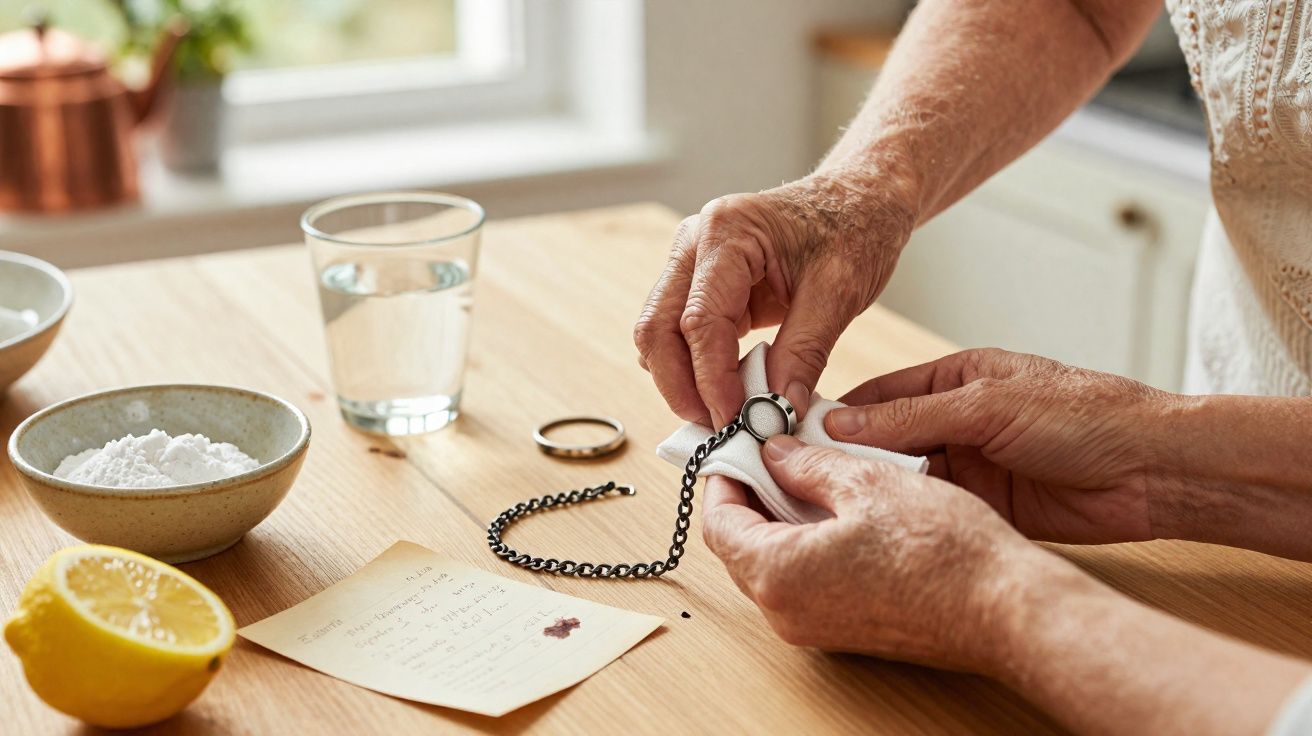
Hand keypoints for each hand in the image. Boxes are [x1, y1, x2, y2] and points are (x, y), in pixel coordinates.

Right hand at [633, 173, 914, 427]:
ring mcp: (690, 261)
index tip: (736, 421)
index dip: (712, 379)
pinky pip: (677, 333)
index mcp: (727, 231)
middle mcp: (695, 241)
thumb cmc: (855, 229)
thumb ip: (805, 351)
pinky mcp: (700, 283)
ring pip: (657, 334)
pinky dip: (693, 368)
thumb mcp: (841, 291)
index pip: (699, 320)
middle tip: (718, 428)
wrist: (859, 199)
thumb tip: (778, 408)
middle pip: (656, 328)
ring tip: (724, 415)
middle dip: (679, 386)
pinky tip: (725, 391)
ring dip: (681, 380)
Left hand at [702, 436, 1050, 671]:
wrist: (1005, 610)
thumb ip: (808, 466)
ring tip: (809, 473)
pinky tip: (838, 508)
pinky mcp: (847, 632)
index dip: (724, 478)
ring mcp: (817, 629)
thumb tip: (776, 454)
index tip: (738, 447)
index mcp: (779, 575)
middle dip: (751, 496)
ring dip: (780, 519)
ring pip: (774, 566)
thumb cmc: (943, 551)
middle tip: (772, 453)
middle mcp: (787, 613)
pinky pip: (806, 583)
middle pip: (740, 547)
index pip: (719, 523)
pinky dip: (807, 544)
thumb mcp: (867, 482)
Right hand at [824, 348, 1180, 543]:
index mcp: (955, 377)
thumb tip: (842, 423)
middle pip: (883, 440)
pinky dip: (903, 519)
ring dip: (871, 491)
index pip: (878, 395)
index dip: (834, 413)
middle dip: (844, 457)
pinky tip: (871, 530)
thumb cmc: (1086, 413)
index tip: (790, 433)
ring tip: (822, 506)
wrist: (1154, 470)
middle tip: (794, 477)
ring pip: (903, 480)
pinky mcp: (984, 509)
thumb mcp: (988, 404)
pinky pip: (931, 512)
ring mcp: (969, 466)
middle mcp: (956, 421)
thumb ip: (913, 415)